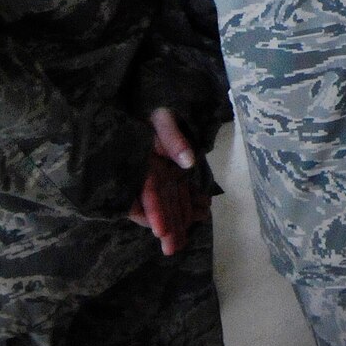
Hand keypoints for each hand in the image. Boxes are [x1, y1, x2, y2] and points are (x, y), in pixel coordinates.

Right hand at [127, 108, 209, 253]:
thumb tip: (189, 162)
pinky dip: (187, 199)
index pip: (148, 192)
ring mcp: (159, 169)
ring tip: (188, 237)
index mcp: (144, 161)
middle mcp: (149, 170)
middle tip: (174, 249)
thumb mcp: (162, 116)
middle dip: (165, 226)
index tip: (160, 231)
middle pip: (158, 203)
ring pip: (168, 198)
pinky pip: (177, 186)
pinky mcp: (168, 166)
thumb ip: (172, 137)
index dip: (153, 213)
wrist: (146, 96)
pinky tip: (201, 210)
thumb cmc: (151, 105)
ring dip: (178, 217)